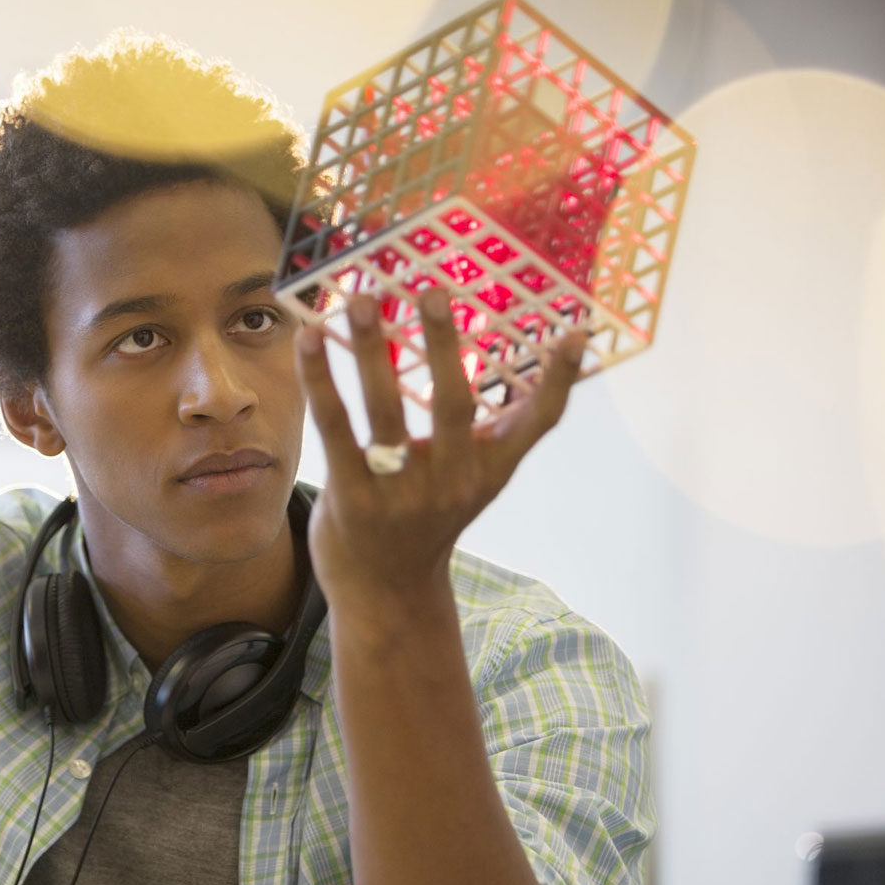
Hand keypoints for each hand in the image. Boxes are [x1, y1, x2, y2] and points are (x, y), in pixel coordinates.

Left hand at [293, 288, 585, 618]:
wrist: (386, 593)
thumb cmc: (431, 516)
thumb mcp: (475, 479)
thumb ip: (500, 431)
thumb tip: (550, 366)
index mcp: (487, 471)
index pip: (536, 423)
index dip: (559, 381)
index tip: (575, 333)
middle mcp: (451, 482)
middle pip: (453, 406)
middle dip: (444, 347)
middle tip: (433, 291)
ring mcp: (399, 494)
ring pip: (386, 412)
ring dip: (373, 351)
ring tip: (364, 300)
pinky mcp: (351, 499)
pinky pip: (335, 430)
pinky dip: (321, 382)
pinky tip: (308, 338)